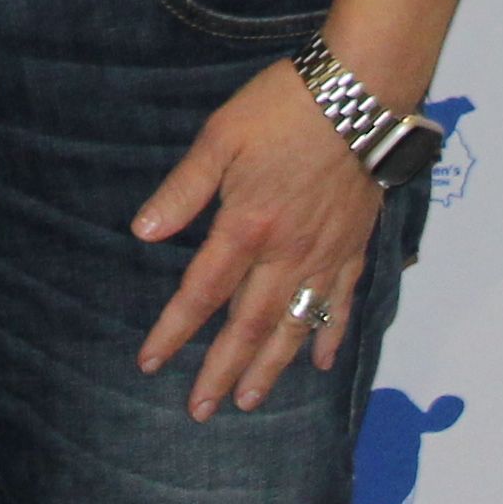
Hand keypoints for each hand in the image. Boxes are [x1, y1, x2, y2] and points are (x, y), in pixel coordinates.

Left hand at [132, 60, 384, 419]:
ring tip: (249, 401)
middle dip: (221, 371)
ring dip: (269, 367)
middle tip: (200, 411)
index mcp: (247, 226)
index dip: (174, 330)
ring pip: (293, 325)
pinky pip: (341, 302)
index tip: (151, 363)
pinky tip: (321, 362)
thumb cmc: (283, 107)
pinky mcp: (354, 246)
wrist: (359, 93)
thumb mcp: (219, 137)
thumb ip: (183, 190)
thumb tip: (144, 233)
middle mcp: (286, 252)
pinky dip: (329, 334)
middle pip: (248, 325)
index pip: (202, 292)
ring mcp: (325, 254)